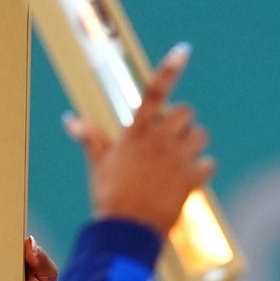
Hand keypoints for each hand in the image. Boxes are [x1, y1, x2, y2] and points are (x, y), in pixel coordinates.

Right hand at [67, 45, 215, 233]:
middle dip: (182, 122)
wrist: (126, 230)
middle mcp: (160, 140)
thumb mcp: (98, 163)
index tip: (184, 50)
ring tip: (180, 159)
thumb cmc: (109, 195)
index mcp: (137, 132)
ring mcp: (178, 159)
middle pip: (186, 112)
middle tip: (171, 139)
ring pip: (201, 136)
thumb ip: (91, 138)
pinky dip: (203, 169)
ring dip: (195, 144)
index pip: (154, 92)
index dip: (169, 69)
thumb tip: (70, 120)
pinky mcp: (191, 180)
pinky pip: (209, 163)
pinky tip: (190, 178)